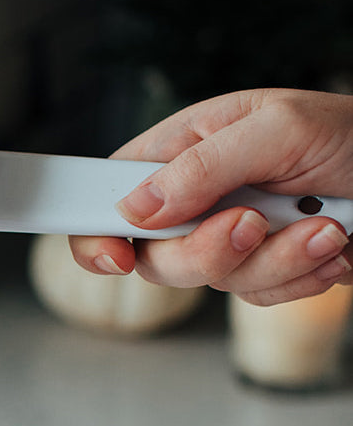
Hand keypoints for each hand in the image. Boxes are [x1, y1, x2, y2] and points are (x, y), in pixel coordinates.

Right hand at [70, 88, 352, 304]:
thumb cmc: (352, 132)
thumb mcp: (275, 129)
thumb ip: (201, 166)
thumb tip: (137, 206)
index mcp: (184, 150)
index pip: (110, 194)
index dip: (98, 231)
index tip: (117, 257)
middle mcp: (199, 199)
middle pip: (156, 256)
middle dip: (208, 251)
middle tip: (253, 223)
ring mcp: (232, 238)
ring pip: (215, 282)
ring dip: (277, 260)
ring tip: (323, 225)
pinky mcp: (268, 269)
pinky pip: (261, 297)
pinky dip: (302, 276)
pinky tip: (332, 243)